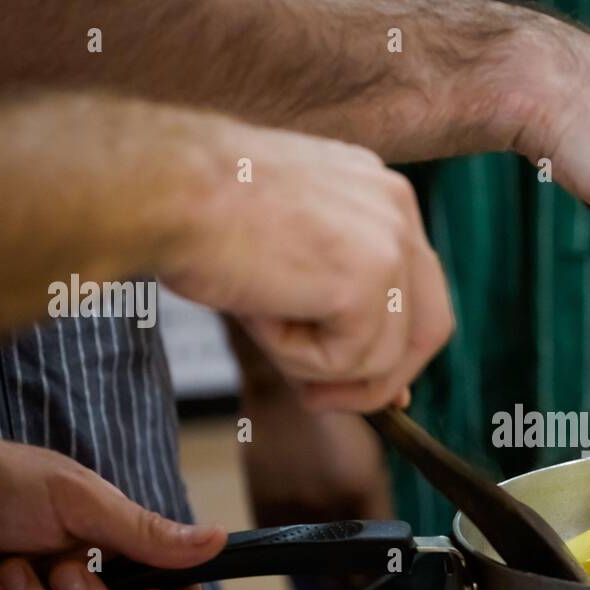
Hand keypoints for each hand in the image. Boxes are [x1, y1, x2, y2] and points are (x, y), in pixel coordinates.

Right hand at [162, 125, 454, 412]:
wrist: (158, 189)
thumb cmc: (197, 216)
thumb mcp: (288, 259)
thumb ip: (342, 308)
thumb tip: (389, 390)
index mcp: (379, 193)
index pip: (421, 290)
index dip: (396, 350)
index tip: (360, 386)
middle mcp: (397, 207)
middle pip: (432, 327)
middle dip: (379, 380)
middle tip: (317, 399)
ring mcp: (390, 241)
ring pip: (384, 356)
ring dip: (316, 364)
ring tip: (261, 318)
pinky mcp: (370, 279)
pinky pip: (350, 362)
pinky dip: (297, 358)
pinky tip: (260, 309)